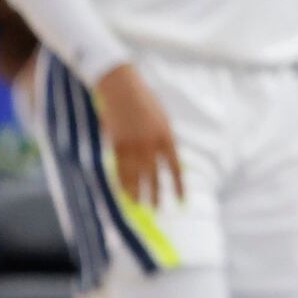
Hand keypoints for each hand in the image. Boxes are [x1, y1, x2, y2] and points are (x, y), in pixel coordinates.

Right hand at [93, 63, 184, 207]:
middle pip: (155, 176)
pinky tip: (124, 193)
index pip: (175, 168)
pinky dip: (122, 182)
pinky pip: (120, 169)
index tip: (181, 200)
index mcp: (167, 136)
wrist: (121, 87)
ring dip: (138, 193)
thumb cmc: (143, 101)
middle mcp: (151, 144)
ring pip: (136, 176)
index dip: (178, 185)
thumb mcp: (161, 119)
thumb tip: (164, 161)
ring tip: (139, 206)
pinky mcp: (116, 144)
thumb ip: (163, 140)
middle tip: (156, 210)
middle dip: (156, 194)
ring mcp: (133, 145)